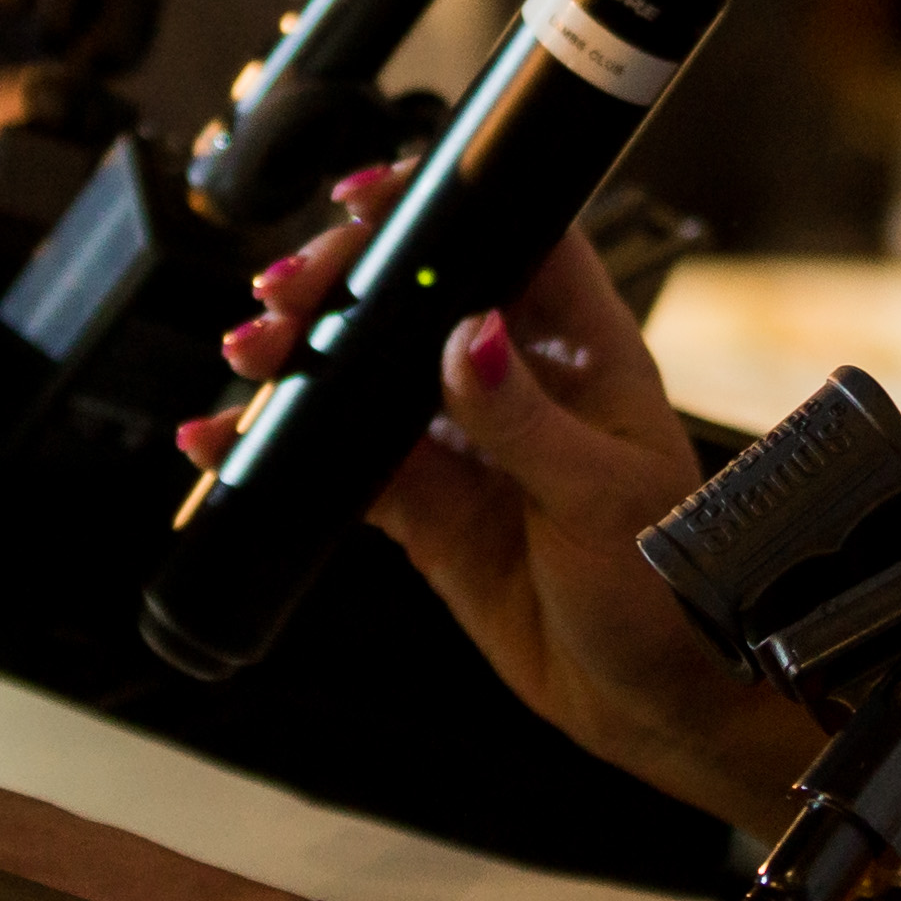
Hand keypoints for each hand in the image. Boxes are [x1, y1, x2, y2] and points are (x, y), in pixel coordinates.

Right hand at [206, 167, 817, 829]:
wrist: (655, 702)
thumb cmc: (672, 591)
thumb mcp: (601, 497)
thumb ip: (525, 419)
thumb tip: (468, 334)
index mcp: (583, 349)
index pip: (512, 237)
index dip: (443, 200)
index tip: (366, 198)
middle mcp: (518, 381)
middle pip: (418, 294)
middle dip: (342, 282)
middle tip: (281, 294)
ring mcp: (466, 441)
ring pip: (368, 372)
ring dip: (303, 356)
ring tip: (251, 354)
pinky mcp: (427, 506)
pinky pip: (342, 461)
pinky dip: (282, 444)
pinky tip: (228, 436)